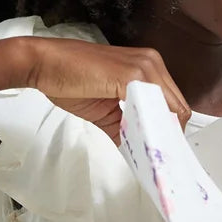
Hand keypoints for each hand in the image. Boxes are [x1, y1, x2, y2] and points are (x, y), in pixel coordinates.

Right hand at [19, 38, 190, 142]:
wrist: (44, 63)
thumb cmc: (69, 79)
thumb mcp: (105, 108)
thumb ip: (125, 126)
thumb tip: (138, 149)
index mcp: (147, 67)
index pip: (173, 102)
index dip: (168, 128)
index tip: (161, 149)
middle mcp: (151, 63)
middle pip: (178, 107)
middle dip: (168, 135)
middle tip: (157, 158)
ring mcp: (144, 67)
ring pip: (171, 108)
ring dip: (161, 133)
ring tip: (150, 154)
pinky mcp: (131, 75)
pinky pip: (153, 106)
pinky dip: (150, 128)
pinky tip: (142, 143)